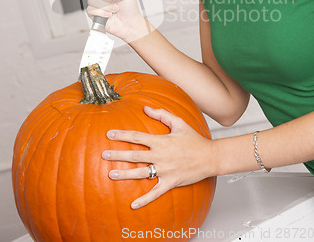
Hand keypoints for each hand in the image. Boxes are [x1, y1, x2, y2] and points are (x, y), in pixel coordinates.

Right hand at [87, 0, 149, 41]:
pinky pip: (91, 10)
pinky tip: (109, 14)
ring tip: (115, 8)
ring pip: (92, 0)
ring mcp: (95, 3)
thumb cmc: (129, 5)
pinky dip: (103, 13)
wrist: (129, 22)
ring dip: (107, 5)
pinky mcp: (93, 13)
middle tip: (117, 0)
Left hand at [101, 106, 215, 208]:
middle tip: (104, 155)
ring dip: (125, 174)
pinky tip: (133, 204)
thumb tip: (145, 108)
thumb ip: (162, 114)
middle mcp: (161, 156)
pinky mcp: (170, 182)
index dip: (122, 135)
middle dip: (118, 155)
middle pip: (135, 155)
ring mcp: (165, 171)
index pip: (137, 137)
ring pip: (141, 173)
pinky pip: (155, 193)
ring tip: (111, 174)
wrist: (210, 157)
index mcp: (161, 141)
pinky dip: (145, 200)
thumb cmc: (194, 139)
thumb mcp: (179, 123)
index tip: (109, 134)